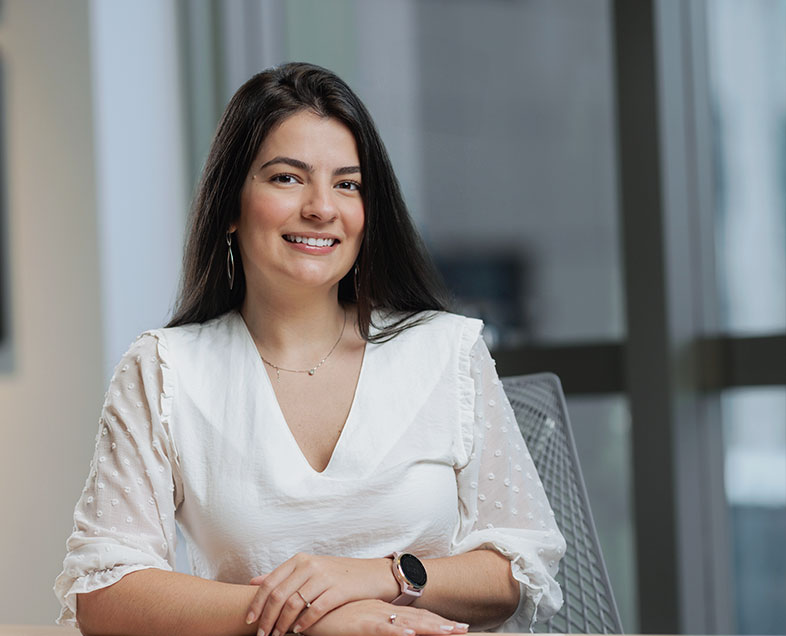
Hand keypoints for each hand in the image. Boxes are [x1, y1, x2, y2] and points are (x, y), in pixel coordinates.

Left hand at [245, 553, 398, 635]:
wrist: (373, 574)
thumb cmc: (338, 574)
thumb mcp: (308, 569)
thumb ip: (282, 576)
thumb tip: (253, 582)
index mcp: (299, 560)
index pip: (270, 583)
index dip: (256, 603)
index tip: (249, 621)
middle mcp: (309, 566)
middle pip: (278, 595)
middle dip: (267, 619)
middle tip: (262, 635)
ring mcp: (324, 577)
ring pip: (294, 604)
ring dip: (282, 624)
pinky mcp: (339, 590)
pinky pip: (315, 609)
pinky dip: (304, 623)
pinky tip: (299, 631)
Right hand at [305, 599, 469, 635]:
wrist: (307, 610)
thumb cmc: (331, 619)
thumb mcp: (357, 625)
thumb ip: (375, 627)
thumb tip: (396, 631)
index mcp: (382, 611)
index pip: (415, 616)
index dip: (436, 621)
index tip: (457, 627)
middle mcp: (381, 611)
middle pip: (418, 618)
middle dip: (442, 625)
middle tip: (464, 628)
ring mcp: (372, 615)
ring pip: (406, 622)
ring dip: (428, 627)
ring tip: (449, 631)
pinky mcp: (359, 623)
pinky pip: (381, 628)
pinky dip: (396, 631)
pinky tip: (409, 633)